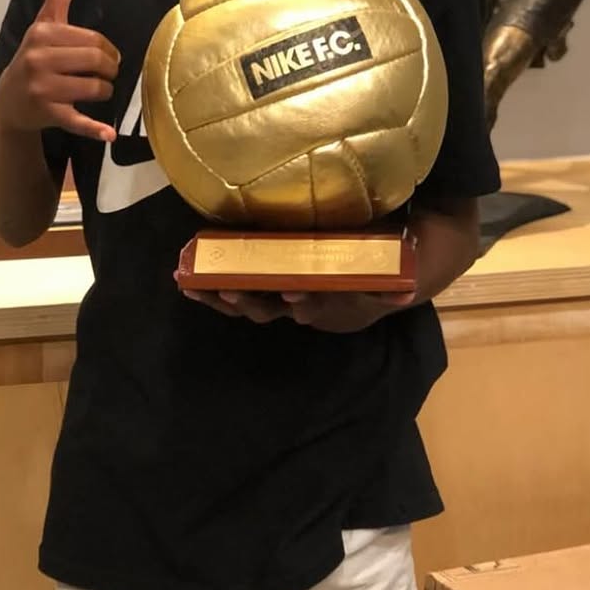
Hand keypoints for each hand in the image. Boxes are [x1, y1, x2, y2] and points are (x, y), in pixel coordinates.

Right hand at [0, 0, 119, 142]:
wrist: (10, 101)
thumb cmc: (34, 58)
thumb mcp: (43, 25)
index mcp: (42, 35)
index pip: (93, 40)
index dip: (108, 49)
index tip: (106, 56)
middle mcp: (39, 60)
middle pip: (96, 62)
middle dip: (109, 69)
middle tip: (108, 74)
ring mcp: (43, 89)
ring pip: (94, 88)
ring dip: (105, 91)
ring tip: (100, 90)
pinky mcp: (48, 114)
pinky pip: (76, 120)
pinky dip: (93, 129)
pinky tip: (108, 133)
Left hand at [178, 281, 412, 330]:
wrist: (363, 295)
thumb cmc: (369, 281)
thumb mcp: (384, 287)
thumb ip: (392, 290)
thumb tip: (405, 290)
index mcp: (323, 303)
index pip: (312, 305)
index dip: (303, 302)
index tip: (293, 295)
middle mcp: (295, 306)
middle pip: (268, 309)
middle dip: (246, 301)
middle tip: (227, 290)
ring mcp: (274, 300)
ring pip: (244, 305)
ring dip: (218, 298)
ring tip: (192, 287)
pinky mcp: (260, 288)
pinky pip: (232, 294)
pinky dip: (209, 291)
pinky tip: (185, 282)